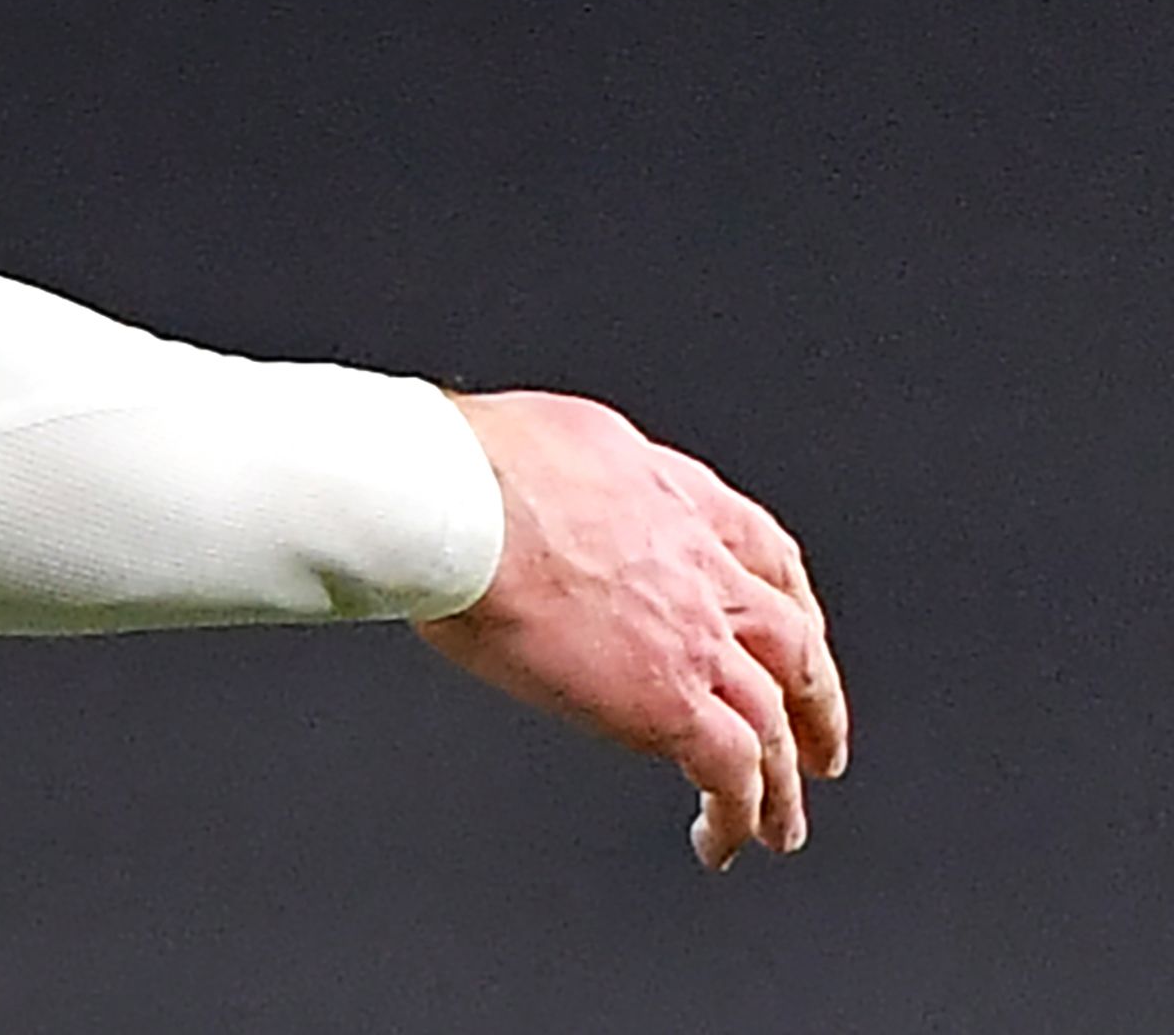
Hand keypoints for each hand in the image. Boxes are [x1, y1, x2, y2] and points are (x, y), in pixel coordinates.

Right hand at [418, 389, 846, 868]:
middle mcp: (703, 566)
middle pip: (793, 645)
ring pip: (774, 721)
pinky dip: (738, 814)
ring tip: (780, 824)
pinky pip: (731, 773)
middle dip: (815, 701)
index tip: (799, 630)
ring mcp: (696, 637)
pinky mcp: (671, 702)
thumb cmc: (471, 466)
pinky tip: (722, 841)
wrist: (459, 501)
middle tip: (820, 743)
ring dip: (785, 780)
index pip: (767, 553)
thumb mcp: (558, 440)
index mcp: (677, 497)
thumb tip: (559, 493)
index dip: (792, 602)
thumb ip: (590, 478)